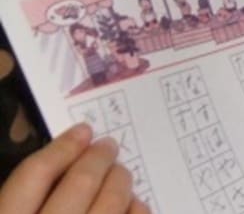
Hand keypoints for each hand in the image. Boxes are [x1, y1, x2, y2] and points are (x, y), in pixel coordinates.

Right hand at [0, 123, 148, 213]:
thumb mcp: (13, 208)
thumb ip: (26, 195)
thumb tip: (65, 160)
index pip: (35, 174)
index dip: (62, 147)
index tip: (83, 130)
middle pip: (79, 185)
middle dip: (98, 160)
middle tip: (108, 147)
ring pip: (110, 205)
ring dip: (119, 182)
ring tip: (120, 173)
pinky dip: (137, 209)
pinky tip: (134, 204)